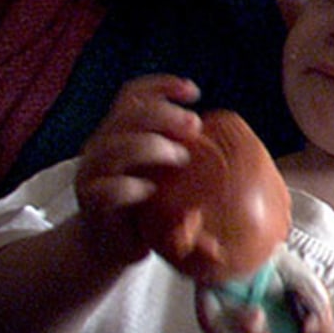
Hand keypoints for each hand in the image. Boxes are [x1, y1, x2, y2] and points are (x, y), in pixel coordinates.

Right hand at [75, 74, 203, 266]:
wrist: (107, 246)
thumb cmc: (145, 207)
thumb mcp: (167, 177)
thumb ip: (185, 157)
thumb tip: (241, 148)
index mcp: (120, 133)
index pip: (133, 96)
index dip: (160, 86)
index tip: (194, 92)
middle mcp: (101, 146)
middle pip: (126, 115)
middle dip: (163, 113)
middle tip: (194, 124)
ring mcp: (93, 174)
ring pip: (114, 148)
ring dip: (150, 146)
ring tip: (180, 156)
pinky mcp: (92, 204)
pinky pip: (107, 190)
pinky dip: (129, 187)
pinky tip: (150, 190)